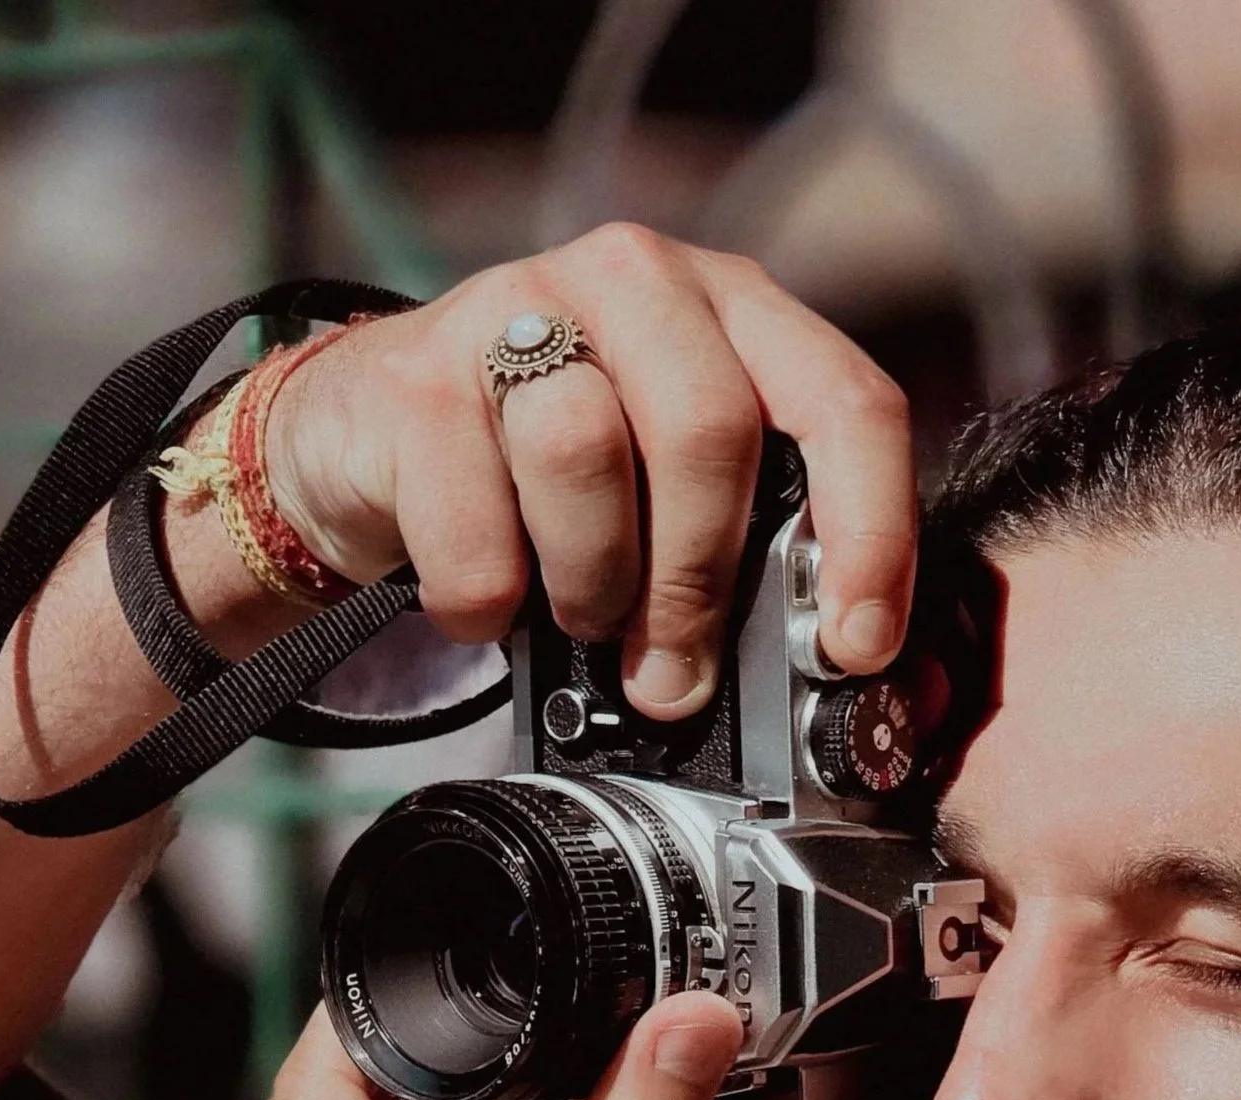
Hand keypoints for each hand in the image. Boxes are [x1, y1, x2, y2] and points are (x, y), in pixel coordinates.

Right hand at [263, 225, 916, 716]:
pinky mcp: (414, 374)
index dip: (869, 534)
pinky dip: (488, 601)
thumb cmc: (554, 476)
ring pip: (586, 456)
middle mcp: (637, 282)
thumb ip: (757, 550)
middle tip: (677, 675)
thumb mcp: (676, 493)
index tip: (855, 644)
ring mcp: (517, 307)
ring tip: (581, 616)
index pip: (845, 402)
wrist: (371, 436)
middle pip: (711, 432)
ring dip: (593, 584)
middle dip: (701, 584)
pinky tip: (490, 596)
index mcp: (736, 312)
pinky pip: (476, 528)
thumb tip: (834, 666)